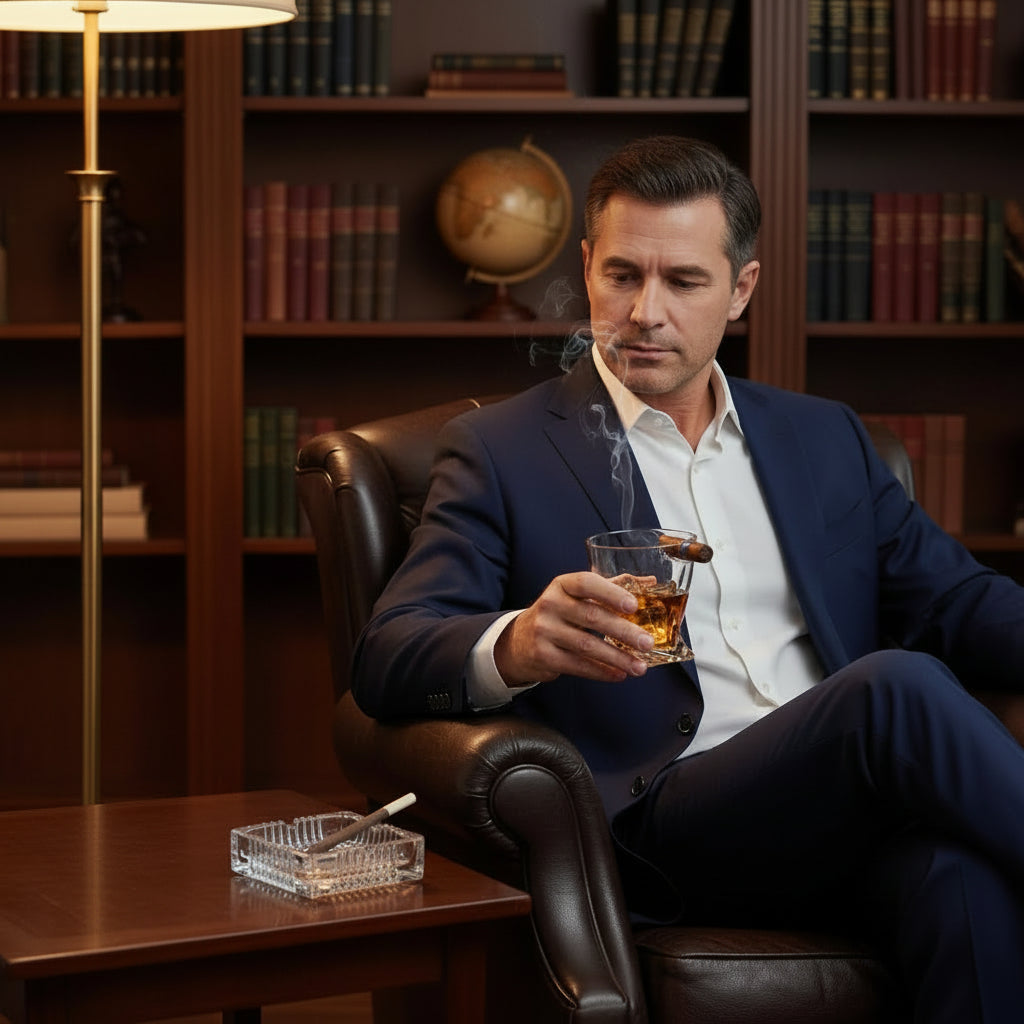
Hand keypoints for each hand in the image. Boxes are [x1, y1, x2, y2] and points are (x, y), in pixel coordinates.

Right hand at [494, 571, 653, 685]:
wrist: (520, 640)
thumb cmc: (559, 613)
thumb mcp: (577, 595)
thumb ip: (612, 587)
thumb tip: (651, 581)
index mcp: (562, 585)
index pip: (586, 583)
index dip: (611, 593)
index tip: (633, 605)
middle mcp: (550, 604)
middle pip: (592, 617)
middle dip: (624, 631)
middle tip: (647, 642)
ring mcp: (544, 631)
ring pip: (587, 645)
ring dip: (617, 658)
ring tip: (640, 667)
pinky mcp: (543, 655)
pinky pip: (577, 665)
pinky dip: (601, 672)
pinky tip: (619, 674)